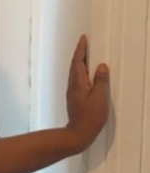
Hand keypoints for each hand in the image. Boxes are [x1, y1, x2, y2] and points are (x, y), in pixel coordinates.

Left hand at [65, 35, 109, 151]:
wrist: (78, 134)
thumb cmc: (90, 116)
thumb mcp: (99, 97)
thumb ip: (101, 80)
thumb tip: (101, 66)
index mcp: (78, 82)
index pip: (78, 61)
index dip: (81, 49)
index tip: (83, 39)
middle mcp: (72, 85)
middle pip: (74, 66)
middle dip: (79, 54)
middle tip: (85, 44)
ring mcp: (72, 93)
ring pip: (74, 73)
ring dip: (79, 63)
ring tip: (86, 56)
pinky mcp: (74, 99)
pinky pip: (76, 80)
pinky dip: (80, 73)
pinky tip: (85, 75)